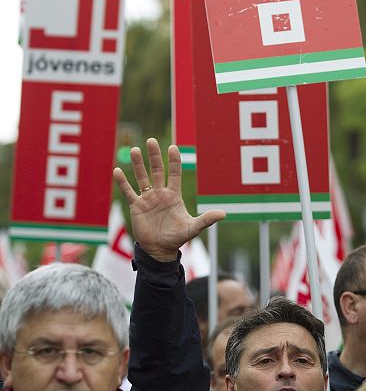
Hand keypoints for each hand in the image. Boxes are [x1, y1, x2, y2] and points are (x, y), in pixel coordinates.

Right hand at [113, 139, 224, 261]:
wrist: (160, 250)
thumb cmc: (177, 238)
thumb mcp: (192, 228)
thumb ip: (206, 220)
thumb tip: (223, 214)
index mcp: (174, 195)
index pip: (175, 174)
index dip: (174, 161)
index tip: (172, 147)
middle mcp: (160, 194)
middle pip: (157, 171)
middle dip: (154, 156)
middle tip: (151, 141)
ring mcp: (147, 199)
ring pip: (142, 178)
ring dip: (138, 165)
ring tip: (135, 150)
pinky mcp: (136, 206)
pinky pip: (128, 192)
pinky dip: (123, 182)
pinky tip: (117, 171)